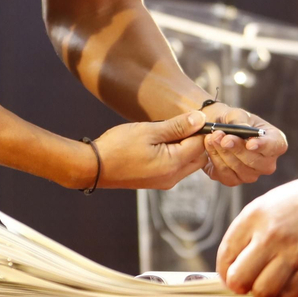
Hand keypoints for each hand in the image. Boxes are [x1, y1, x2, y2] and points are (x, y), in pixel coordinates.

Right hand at [90, 110, 207, 189]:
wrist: (95, 167)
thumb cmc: (119, 146)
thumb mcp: (149, 130)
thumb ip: (177, 126)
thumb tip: (200, 119)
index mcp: (174, 164)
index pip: (201, 145)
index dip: (202, 128)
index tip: (196, 115)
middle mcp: (173, 177)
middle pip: (199, 156)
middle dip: (197, 139)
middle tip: (183, 122)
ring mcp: (165, 181)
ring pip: (189, 162)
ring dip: (186, 146)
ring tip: (170, 130)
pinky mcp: (157, 181)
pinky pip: (177, 167)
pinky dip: (177, 154)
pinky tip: (162, 141)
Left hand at [200, 103, 287, 186]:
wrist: (216, 128)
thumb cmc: (232, 120)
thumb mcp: (236, 114)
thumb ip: (240, 121)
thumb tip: (243, 130)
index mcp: (275, 142)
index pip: (276, 146)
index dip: (264, 146)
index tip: (249, 143)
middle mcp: (267, 162)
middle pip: (257, 162)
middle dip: (236, 148)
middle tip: (219, 135)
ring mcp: (251, 174)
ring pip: (240, 169)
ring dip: (222, 152)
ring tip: (211, 137)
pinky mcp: (234, 180)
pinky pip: (226, 175)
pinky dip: (215, 160)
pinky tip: (209, 146)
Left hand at [215, 167, 297, 296]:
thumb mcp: (267, 205)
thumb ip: (248, 232)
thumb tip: (232, 265)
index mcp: (254, 217)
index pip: (225, 256)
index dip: (225, 272)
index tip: (231, 277)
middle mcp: (270, 236)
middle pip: (239, 279)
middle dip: (241, 286)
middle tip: (250, 284)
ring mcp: (293, 253)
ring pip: (264, 292)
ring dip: (265, 293)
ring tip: (272, 284)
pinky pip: (290, 295)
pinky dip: (287, 295)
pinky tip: (290, 283)